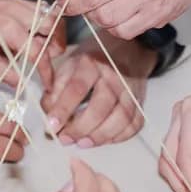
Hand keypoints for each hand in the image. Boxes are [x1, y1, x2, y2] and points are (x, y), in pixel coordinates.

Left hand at [0, 0, 63, 92]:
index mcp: (9, 28)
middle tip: (47, 62)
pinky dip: (38, 20)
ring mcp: (12, 0)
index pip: (39, 53)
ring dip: (49, 32)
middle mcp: (16, 11)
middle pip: (53, 27)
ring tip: (39, 49)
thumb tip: (21, 85)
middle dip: (55, 46)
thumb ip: (1, 71)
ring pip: (46, 13)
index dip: (46, 72)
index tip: (48, 84)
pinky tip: (26, 34)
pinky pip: (33, 6)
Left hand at [42, 32, 156, 146]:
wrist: (127, 49)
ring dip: (99, 136)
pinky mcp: (140, 101)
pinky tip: (103, 138)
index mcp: (92, 62)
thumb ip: (56, 91)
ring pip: (120, 119)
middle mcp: (114, 75)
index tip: (52, 125)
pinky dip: (118, 137)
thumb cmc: (94, 60)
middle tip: (65, 139)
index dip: (63, 109)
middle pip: (100, 107)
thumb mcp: (69, 65)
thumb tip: (50, 120)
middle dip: (80, 128)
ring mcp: (130, 89)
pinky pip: (134, 125)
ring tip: (82, 143)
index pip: (77, 88)